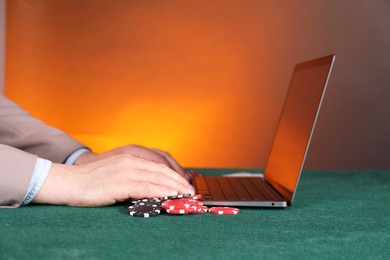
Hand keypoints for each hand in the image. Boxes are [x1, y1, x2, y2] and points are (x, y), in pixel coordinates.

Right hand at [33, 154, 194, 206]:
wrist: (69, 182)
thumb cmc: (90, 180)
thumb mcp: (114, 172)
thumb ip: (132, 175)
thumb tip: (149, 186)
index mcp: (130, 158)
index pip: (158, 165)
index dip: (174, 174)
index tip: (184, 182)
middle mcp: (130, 162)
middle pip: (161, 171)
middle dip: (178, 181)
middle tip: (191, 190)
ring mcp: (126, 172)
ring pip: (157, 179)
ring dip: (174, 188)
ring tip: (185, 195)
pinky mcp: (120, 184)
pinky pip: (146, 188)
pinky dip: (160, 193)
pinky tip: (169, 197)